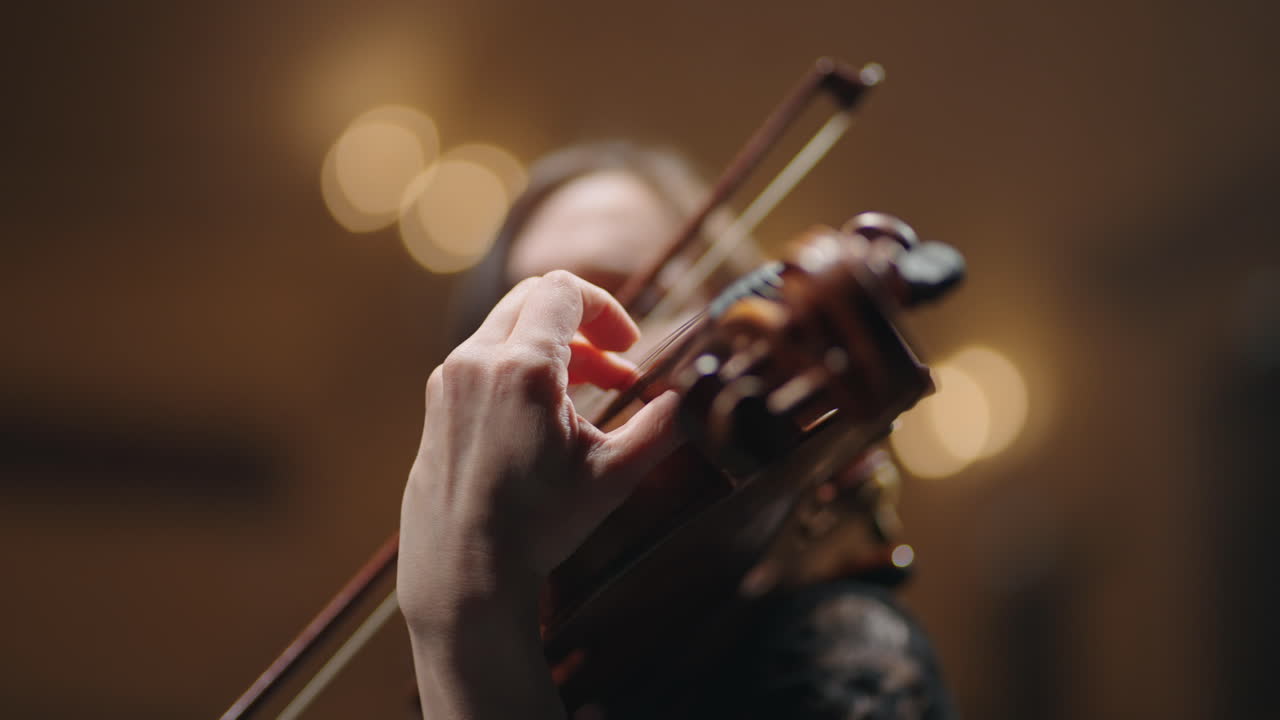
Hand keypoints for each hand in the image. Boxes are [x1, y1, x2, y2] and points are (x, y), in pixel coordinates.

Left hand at [398, 270, 680, 629]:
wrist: (462, 572)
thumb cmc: (537, 526)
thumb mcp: (615, 474)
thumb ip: (664, 425)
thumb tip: (701, 394)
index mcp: (522, 367)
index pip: (564, 290)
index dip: (607, 308)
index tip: (630, 346)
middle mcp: (477, 360)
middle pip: (533, 298)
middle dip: (583, 324)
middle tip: (615, 368)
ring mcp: (449, 379)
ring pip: (508, 328)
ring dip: (554, 347)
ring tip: (590, 396)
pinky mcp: (437, 402)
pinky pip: (484, 358)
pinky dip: (521, 367)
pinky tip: (545, 416)